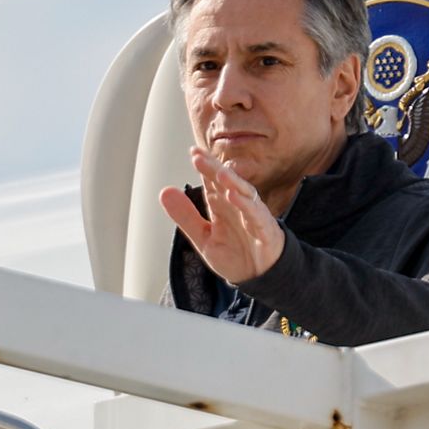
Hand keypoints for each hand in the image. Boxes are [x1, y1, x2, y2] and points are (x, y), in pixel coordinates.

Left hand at [160, 146, 285, 283]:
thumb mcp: (203, 237)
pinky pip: (256, 215)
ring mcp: (252, 216)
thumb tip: (164, 192)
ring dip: (232, 182)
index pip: (212, 181)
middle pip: (226, 183)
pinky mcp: (264, 230)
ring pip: (243, 193)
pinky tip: (234, 197)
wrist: (260, 277)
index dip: (204, 167)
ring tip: (219, 172)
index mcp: (222, 206)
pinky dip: (246, 205)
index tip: (193, 152)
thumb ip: (185, 215)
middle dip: (214, 169)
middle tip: (199, 157)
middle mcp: (237, 206)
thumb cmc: (236, 254)